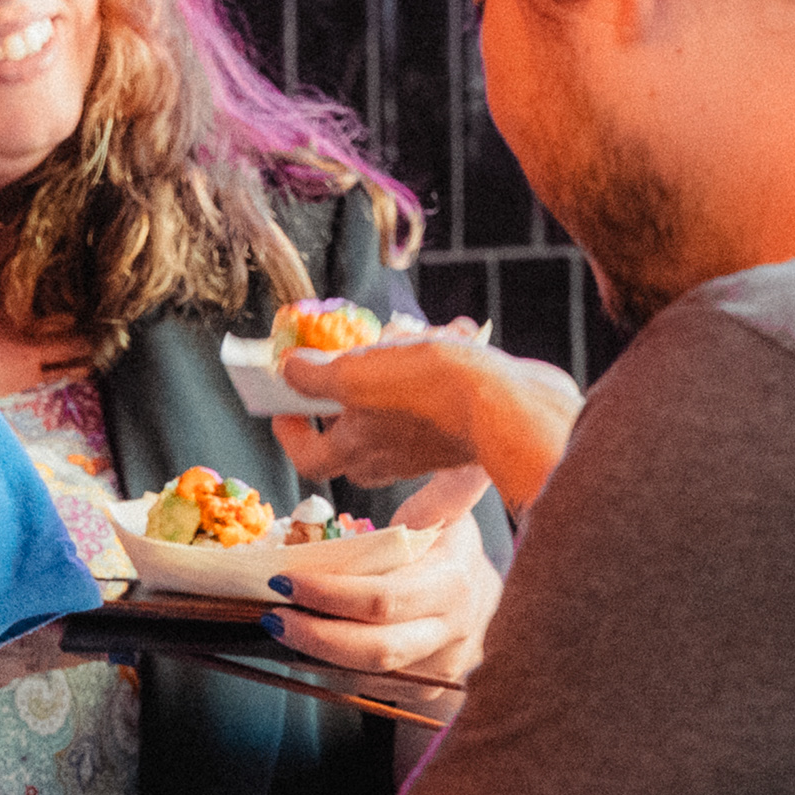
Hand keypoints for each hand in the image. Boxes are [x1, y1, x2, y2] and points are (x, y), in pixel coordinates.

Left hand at [263, 474, 502, 680]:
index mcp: (453, 580)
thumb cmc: (452, 551)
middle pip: (375, 647)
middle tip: (271, 616)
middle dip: (314, 634)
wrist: (493, 603)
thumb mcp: (448, 515)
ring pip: (370, 673)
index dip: (329, 594)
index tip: (283, 580)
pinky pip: (372, 685)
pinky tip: (306, 651)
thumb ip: (444, 493)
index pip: (383, 596)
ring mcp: (442, 667)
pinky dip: (333, 669)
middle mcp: (453, 629)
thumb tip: (458, 460)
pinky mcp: (427, 690)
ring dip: (316, 655)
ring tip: (281, 630)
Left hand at [273, 338, 581, 513]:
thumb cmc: (430, 392)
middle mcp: (388, 457)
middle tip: (345, 364)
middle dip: (344, 398)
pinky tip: (450, 337)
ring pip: (396, 412)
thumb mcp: (357, 373)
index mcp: (355, 450)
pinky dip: (437, 366)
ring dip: (396, 372)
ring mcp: (426, 448)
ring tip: (405, 336)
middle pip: (351, 439)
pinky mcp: (460, 432)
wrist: (511, 404)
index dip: (289, 432)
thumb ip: (315, 376)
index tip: (283, 407)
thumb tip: (288, 370)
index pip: (308, 458)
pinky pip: (437, 399)